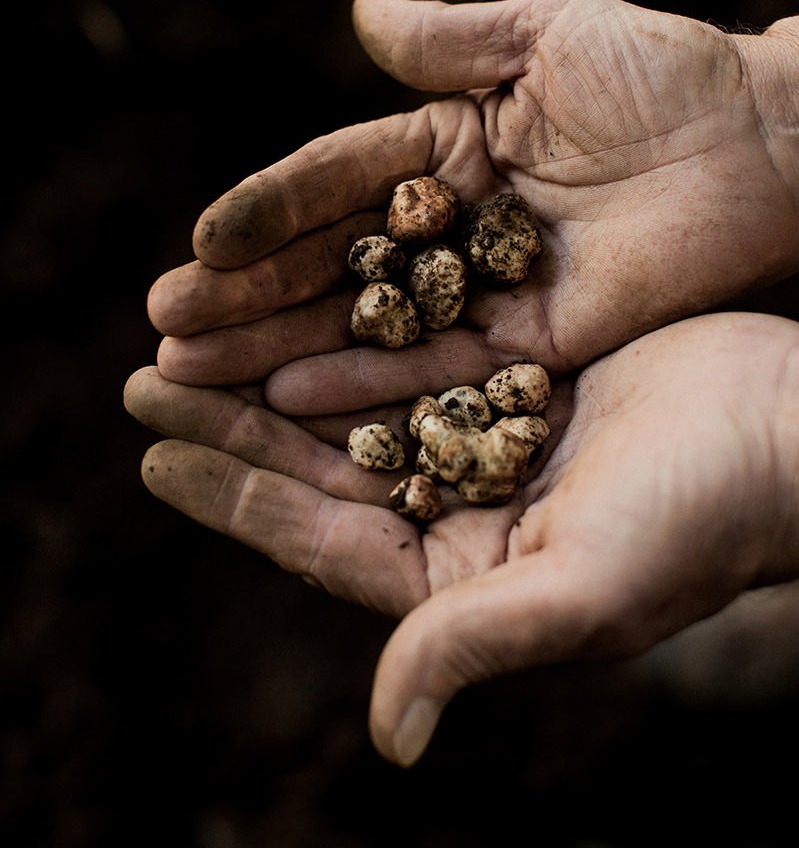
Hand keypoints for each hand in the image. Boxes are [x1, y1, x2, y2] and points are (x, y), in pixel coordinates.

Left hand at [124, 310, 798, 766]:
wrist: (789, 427)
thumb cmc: (705, 520)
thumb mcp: (586, 589)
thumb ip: (474, 646)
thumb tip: (386, 738)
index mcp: (461, 580)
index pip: (319, 540)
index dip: (233, 497)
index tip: (153, 450)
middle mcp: (459, 513)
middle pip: (319, 467)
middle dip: (230, 425)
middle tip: (143, 377)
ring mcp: (481, 440)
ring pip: (352, 402)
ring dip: (273, 368)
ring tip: (193, 330)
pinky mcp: (508, 378)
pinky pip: (408, 346)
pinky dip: (349, 322)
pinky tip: (297, 288)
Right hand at [146, 0, 798, 417]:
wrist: (766, 147)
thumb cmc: (665, 73)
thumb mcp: (551, 35)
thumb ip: (453, 42)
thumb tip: (359, 13)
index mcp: (444, 145)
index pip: (334, 182)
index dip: (265, 213)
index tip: (200, 243)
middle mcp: (449, 225)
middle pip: (330, 264)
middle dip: (247, 296)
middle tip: (165, 324)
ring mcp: (482, 289)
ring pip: (365, 324)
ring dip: (280, 350)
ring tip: (196, 371)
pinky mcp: (526, 344)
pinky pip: (434, 368)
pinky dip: (366, 387)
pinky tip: (293, 402)